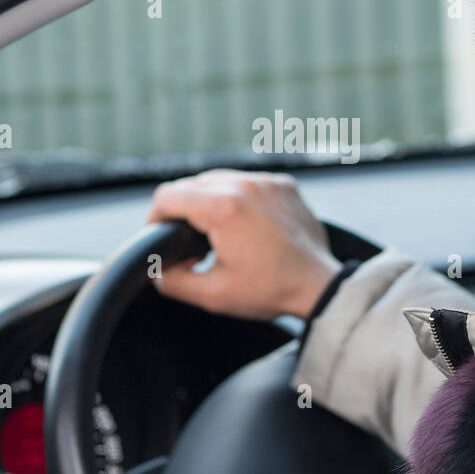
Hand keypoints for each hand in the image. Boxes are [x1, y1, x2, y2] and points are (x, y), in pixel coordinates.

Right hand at [146, 169, 341, 320]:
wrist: (319, 286)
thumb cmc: (271, 290)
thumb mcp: (213, 294)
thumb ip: (173, 281)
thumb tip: (157, 269)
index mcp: (223, 208)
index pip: (167, 196)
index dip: (155, 218)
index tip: (161, 236)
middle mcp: (245, 185)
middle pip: (191, 184)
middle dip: (182, 211)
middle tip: (189, 242)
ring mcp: (267, 182)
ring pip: (219, 179)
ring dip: (209, 201)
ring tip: (215, 233)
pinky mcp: (284, 185)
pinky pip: (247, 182)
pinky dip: (238, 198)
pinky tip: (243, 225)